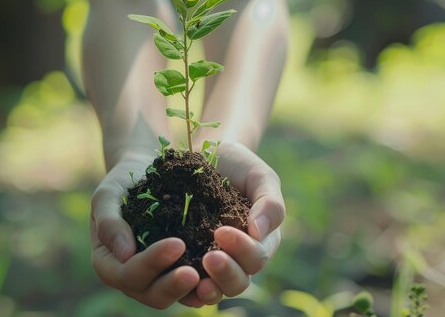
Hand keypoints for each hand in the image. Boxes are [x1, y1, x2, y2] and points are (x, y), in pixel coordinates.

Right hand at [90, 150, 199, 308]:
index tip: (177, 243)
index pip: (129, 274)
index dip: (151, 263)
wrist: (147, 171)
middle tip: (194, 272)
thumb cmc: (122, 183)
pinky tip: (228, 264)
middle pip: (154, 296)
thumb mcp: (108, 195)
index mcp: (110, 265)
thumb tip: (124, 254)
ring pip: (181, 296)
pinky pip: (200, 284)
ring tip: (213, 270)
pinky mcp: (186, 269)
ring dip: (198, 290)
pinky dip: (214, 280)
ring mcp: (162, 278)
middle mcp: (137, 279)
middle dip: (174, 285)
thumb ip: (109, 222)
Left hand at [180, 142, 285, 306]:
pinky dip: (182, 288)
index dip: (242, 250)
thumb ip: (269, 203)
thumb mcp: (259, 177)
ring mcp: (210, 264)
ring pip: (214, 290)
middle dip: (226, 273)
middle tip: (210, 257)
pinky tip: (174, 279)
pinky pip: (186, 285)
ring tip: (195, 280)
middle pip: (238, 282)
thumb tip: (259, 233)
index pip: (256, 257)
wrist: (205, 154)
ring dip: (207, 289)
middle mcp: (236, 259)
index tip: (223, 232)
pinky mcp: (185, 262)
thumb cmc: (238, 166)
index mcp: (259, 242)